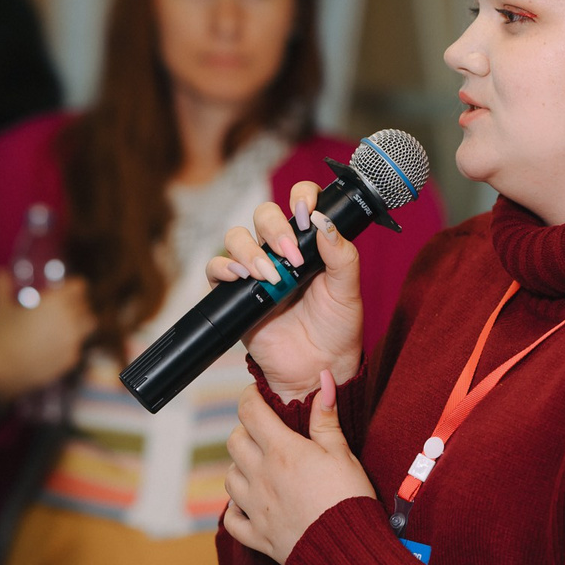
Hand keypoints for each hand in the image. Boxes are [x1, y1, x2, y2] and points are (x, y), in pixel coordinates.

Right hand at [0, 269, 94, 409]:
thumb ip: (1, 286)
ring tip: (64, 325)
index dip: (73, 287)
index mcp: (56, 302)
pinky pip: (77, 346)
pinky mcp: (70, 360)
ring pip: (89, 326)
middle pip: (85, 306)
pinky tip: (54, 346)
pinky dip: (70, 344)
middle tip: (62, 307)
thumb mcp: (0, 307)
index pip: (79, 287)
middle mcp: (70, 320)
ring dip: (80, 323)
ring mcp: (73, 341)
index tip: (66, 289)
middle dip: (76, 304)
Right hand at [210, 183, 362, 398]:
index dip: (300, 197)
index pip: (300, 202)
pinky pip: (215, 270)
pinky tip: (241, 278)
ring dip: (248, 250)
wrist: (318, 368)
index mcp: (310, 244)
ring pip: (236, 237)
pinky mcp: (236, 295)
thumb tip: (324, 222)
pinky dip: (223, 268)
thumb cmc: (336, 329)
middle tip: (291, 256)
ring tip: (269, 276)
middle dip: (273, 228)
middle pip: (263, 215)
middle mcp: (280, 252)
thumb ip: (342, 255)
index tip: (306, 213)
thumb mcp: (348, 291)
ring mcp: (256, 271)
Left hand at [223, 373, 375, 564]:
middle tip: (263, 431)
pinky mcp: (257, 535)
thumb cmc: (349, 500)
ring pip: (229, 477)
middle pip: (234, 441)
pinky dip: (235, 509)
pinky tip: (247, 504)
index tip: (257, 395)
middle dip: (245, 430)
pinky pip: (231, 519)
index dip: (250, 397)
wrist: (347, 552)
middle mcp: (261, 476)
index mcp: (282, 452)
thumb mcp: (343, 454)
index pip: (251, 413)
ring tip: (258, 466)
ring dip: (239, 467)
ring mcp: (255, 507)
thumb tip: (325, 381)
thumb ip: (326, 419)